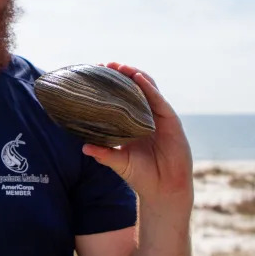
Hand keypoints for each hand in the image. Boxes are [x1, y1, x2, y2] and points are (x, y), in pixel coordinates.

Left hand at [82, 62, 193, 216]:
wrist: (163, 190)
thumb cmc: (141, 176)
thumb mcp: (118, 162)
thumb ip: (103, 153)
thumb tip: (83, 147)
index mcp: (133, 124)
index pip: (123, 98)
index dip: (112, 85)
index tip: (97, 74)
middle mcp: (147, 117)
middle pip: (135, 89)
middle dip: (123, 74)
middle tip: (107, 65)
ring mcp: (160, 118)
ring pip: (148, 89)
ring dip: (135, 75)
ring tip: (121, 67)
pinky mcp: (172, 121)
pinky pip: (159, 101)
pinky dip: (149, 88)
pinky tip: (139, 79)